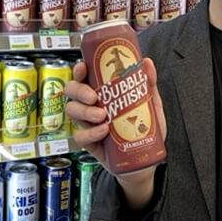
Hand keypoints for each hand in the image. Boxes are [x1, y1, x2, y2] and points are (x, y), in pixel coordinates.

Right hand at [66, 58, 167, 187]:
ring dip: (85, 112)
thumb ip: (147, 83)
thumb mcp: (150, 103)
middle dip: (79, 91)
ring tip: (102, 116)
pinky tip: (103, 131)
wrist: (145, 159)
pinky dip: (90, 133)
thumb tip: (146, 62)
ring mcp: (88, 124)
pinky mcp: (89, 143)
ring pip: (72, 112)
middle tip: (94, 97)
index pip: (84, 77)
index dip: (79, 71)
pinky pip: (80, 136)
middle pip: (71, 92)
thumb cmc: (144, 127)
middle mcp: (91, 106)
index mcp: (102, 93)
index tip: (83, 67)